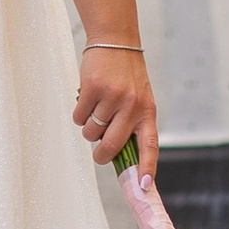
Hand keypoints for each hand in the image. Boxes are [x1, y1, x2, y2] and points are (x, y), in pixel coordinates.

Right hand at [74, 42, 157, 174]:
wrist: (115, 40)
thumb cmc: (126, 74)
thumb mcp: (139, 98)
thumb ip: (132, 123)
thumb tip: (116, 153)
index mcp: (147, 111)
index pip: (150, 146)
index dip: (147, 168)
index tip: (144, 187)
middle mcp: (132, 106)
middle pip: (111, 146)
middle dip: (101, 155)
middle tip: (98, 155)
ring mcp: (112, 97)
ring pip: (91, 132)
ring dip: (88, 128)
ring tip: (94, 110)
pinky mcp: (93, 88)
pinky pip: (79, 116)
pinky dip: (78, 113)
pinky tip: (86, 99)